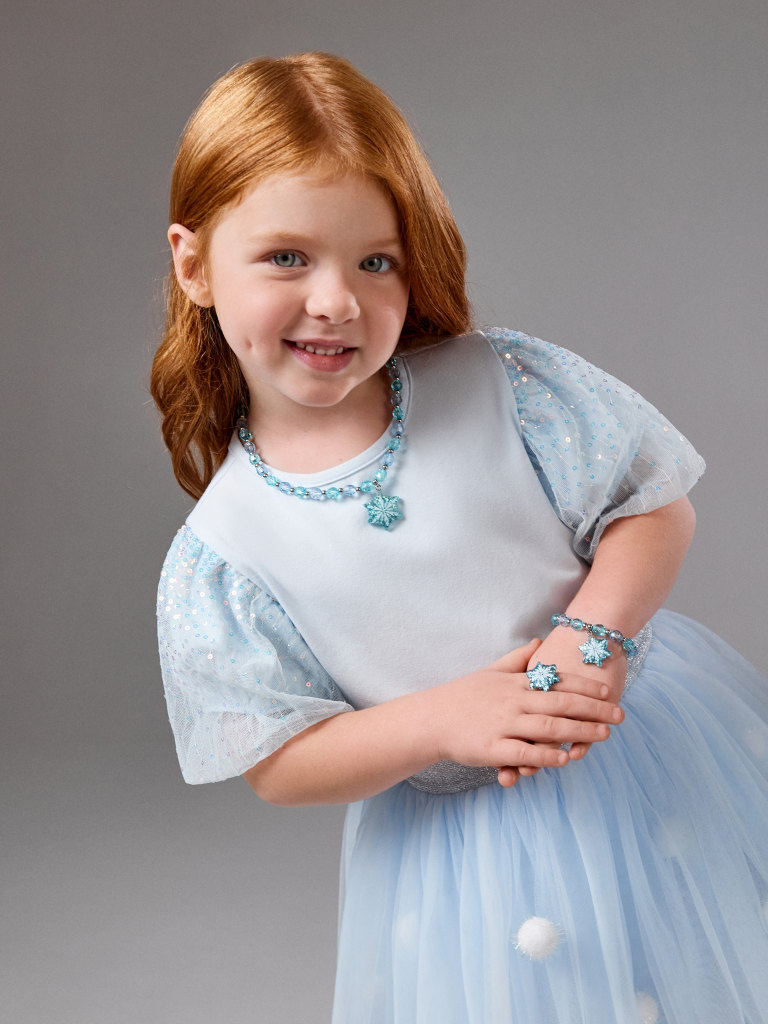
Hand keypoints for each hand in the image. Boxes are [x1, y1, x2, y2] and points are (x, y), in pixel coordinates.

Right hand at [427, 638, 623, 779]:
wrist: (430, 719)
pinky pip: (524, 753)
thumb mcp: (490, 671)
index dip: (584, 687)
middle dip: (593, 710)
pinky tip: (566, 759)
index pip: (556, 682)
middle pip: (560, 704)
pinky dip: (546, 756)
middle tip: (619, 715)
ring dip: (579, 732)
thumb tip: (538, 641)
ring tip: (603, 736)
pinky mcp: (492, 749)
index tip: (608, 691)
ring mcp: (503, 725)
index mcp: (514, 684)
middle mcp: (512, 702)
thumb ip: (516, 658)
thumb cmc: (461, 696)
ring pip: (548, 729)